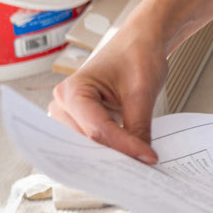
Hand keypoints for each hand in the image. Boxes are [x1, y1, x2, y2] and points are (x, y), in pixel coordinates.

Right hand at [48, 22, 168, 164]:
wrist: (140, 41)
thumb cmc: (137, 54)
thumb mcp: (142, 92)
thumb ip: (138, 128)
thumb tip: (141, 160)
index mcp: (73, 90)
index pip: (97, 130)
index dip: (124, 147)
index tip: (149, 158)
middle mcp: (63, 104)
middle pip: (86, 142)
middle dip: (113, 157)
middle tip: (140, 171)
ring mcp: (68, 114)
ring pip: (86, 147)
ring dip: (110, 157)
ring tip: (135, 167)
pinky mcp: (80, 121)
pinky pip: (91, 142)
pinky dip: (109, 151)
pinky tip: (127, 159)